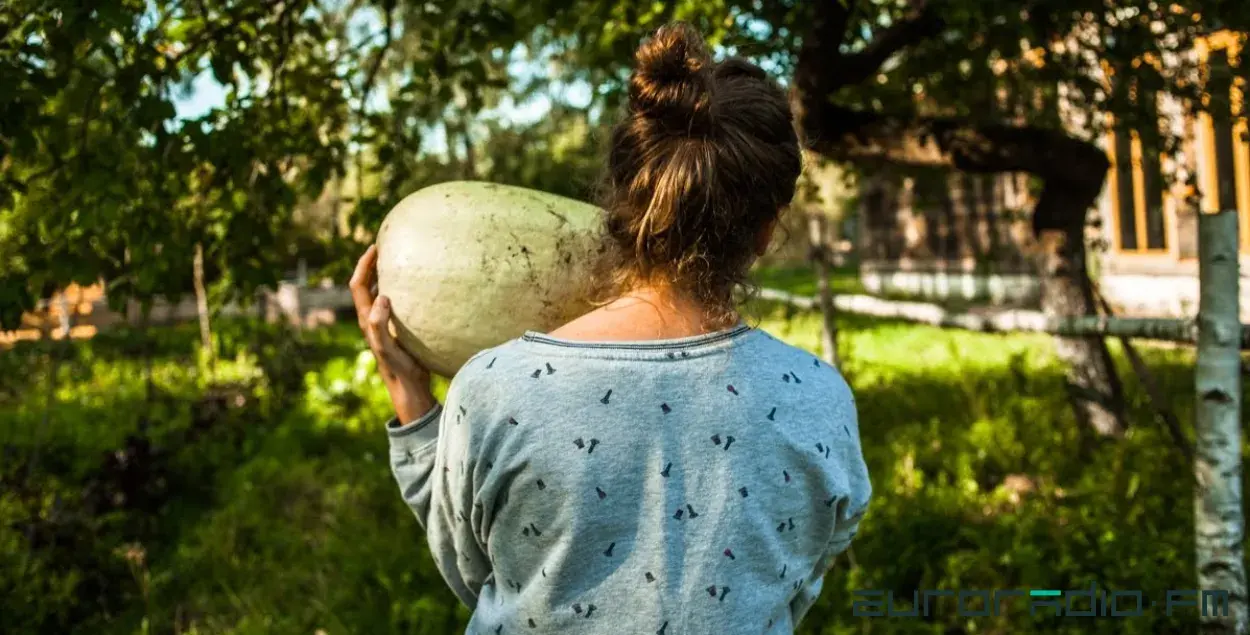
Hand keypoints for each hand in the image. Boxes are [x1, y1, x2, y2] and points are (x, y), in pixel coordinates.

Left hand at [350, 244, 435, 423]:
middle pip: (365, 286)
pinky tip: (416, 288)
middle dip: (372, 265)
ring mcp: (384, 325)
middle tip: (386, 247)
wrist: (409, 389)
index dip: (364, 265)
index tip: (376, 247)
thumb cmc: (399, 370)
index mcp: (367, 321)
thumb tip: (381, 297)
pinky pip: (394, 302)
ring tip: (398, 261)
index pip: (358, 285)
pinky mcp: (397, 329)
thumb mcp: (387, 348)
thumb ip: (379, 325)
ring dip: (383, 276)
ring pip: (378, 293)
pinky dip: (399, 289)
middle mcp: (372, 320)